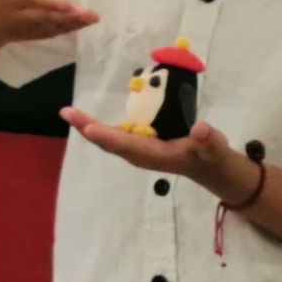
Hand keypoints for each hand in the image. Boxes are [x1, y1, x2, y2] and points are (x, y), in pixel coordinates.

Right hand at [0, 0, 99, 50]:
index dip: (49, 2)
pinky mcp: (34, 35)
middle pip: (47, 16)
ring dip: (74, 24)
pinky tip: (85, 25)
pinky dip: (68, 30)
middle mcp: (21, 15)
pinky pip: (53, 33)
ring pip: (53, 27)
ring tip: (93, 19)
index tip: (68, 4)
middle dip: (68, 17)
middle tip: (91, 15)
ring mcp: (28, 28)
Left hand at [55, 109, 260, 204]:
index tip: (88, 129)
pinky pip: (117, 136)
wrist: (213, 169)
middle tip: (67, 113)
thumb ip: (209, 141)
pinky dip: (103, 127)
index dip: (108, 137)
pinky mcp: (142, 145)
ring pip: (111, 139)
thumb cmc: (212, 159)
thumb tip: (201, 129)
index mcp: (155, 155)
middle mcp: (142, 154)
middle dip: (88, 128)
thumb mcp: (215, 150)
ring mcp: (140, 151)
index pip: (128, 146)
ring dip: (90, 127)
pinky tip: (91, 119)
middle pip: (111, 142)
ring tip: (71, 113)